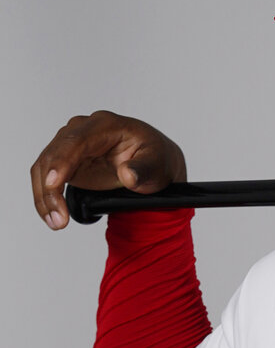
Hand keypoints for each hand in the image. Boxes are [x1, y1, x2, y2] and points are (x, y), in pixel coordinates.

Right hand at [31, 110, 186, 229]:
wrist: (154, 166)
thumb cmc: (156, 160)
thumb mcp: (157, 164)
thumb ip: (144, 169)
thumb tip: (127, 175)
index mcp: (106, 125)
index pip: (77, 140)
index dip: (62, 161)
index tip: (54, 183)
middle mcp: (83, 130)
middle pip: (53, 154)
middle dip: (50, 188)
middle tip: (58, 218)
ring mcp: (71, 145)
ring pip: (44, 168)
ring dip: (44, 197)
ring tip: (56, 222)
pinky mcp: (66, 161)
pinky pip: (47, 177)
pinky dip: (46, 197)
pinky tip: (52, 215)